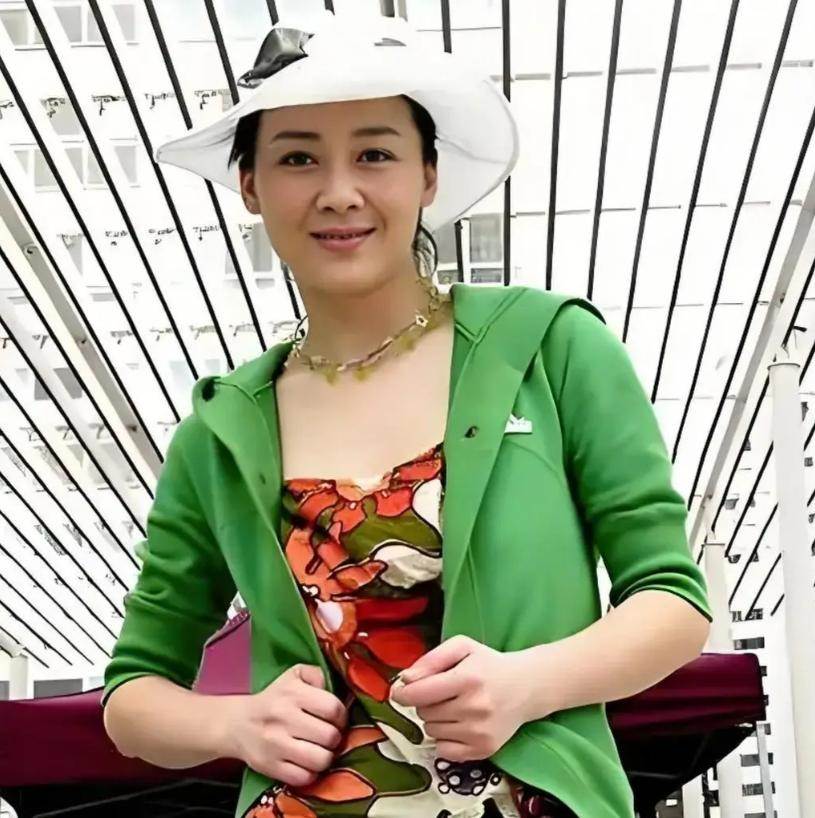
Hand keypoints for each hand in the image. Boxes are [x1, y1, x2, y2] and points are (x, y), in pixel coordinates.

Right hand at [228, 664, 346, 786]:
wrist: (238, 723)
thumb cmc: (275, 698)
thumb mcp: (295, 675)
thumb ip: (317, 675)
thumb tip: (332, 690)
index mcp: (293, 693)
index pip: (333, 708)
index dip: (341, 716)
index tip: (337, 719)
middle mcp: (284, 717)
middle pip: (330, 736)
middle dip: (335, 738)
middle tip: (329, 736)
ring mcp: (276, 744)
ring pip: (320, 760)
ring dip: (326, 757)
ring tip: (320, 750)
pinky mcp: (270, 767)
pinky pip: (304, 778)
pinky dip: (311, 773)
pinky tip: (307, 763)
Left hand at [390, 635, 539, 761]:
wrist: (526, 687)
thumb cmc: (489, 664)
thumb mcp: (462, 647)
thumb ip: (431, 659)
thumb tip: (405, 680)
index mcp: (467, 678)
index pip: (420, 693)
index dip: (403, 693)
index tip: (399, 691)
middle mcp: (474, 707)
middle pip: (423, 712)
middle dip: (425, 701)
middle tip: (444, 692)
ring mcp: (480, 732)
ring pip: (431, 731)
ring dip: (435, 719)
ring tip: (454, 706)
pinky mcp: (484, 750)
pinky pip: (443, 751)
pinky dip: (444, 739)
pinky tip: (459, 725)